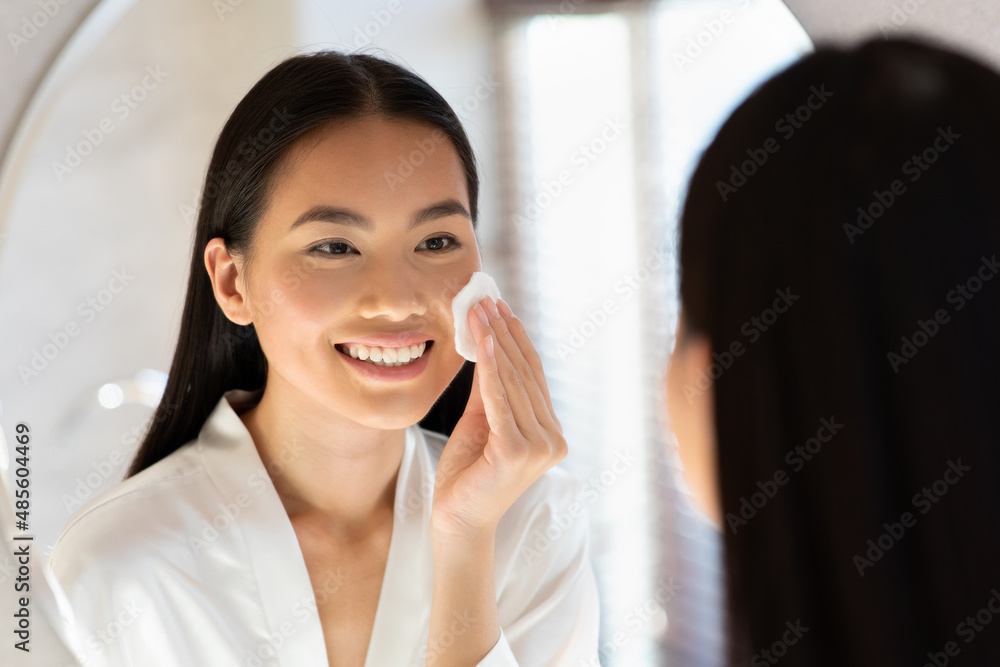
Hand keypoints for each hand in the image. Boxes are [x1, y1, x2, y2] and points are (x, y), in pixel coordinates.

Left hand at [431, 296, 566, 540]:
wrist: (455, 522)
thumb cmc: (466, 476)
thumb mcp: (480, 423)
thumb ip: (488, 391)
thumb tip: (487, 345)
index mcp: (549, 433)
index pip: (532, 376)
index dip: (515, 339)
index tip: (498, 306)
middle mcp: (552, 439)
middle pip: (525, 374)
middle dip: (503, 332)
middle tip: (486, 298)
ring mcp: (539, 448)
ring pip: (513, 382)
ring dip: (495, 342)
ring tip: (479, 310)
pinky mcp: (517, 453)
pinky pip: (501, 401)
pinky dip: (492, 370)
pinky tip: (485, 343)